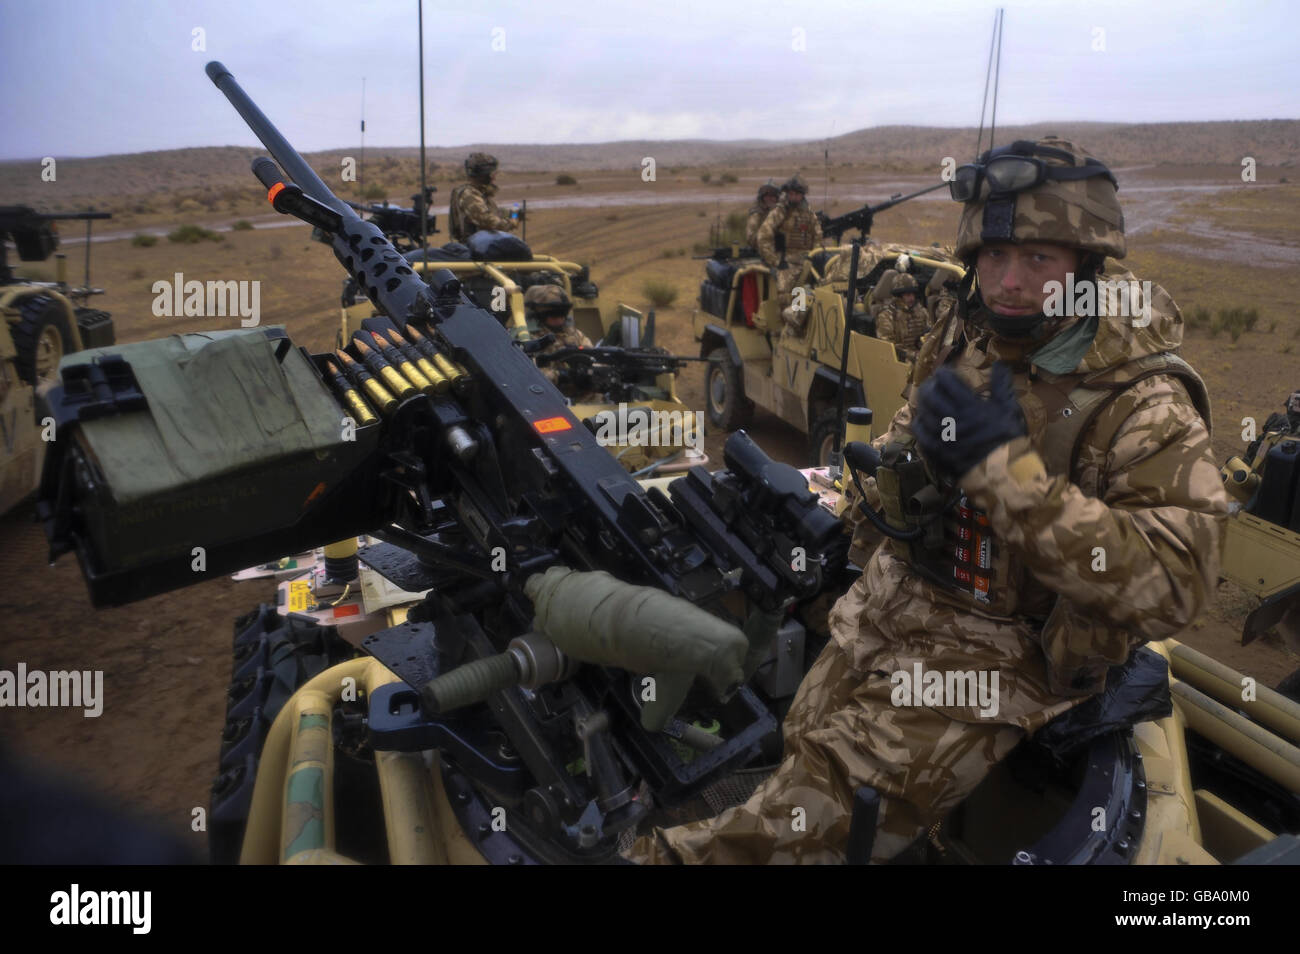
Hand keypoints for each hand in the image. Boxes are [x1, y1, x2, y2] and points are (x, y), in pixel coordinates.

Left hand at [913, 362, 1026, 479]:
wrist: (1002, 471)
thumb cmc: (1007, 438)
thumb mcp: (1008, 408)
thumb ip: (1002, 385)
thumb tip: (1000, 363)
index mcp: (968, 405)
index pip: (947, 381)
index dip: (944, 374)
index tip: (946, 374)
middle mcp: (951, 418)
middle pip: (930, 395)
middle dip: (930, 386)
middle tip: (934, 385)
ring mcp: (942, 435)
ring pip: (923, 413)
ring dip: (924, 404)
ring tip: (928, 401)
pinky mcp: (937, 451)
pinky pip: (921, 434)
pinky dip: (920, 424)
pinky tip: (923, 421)